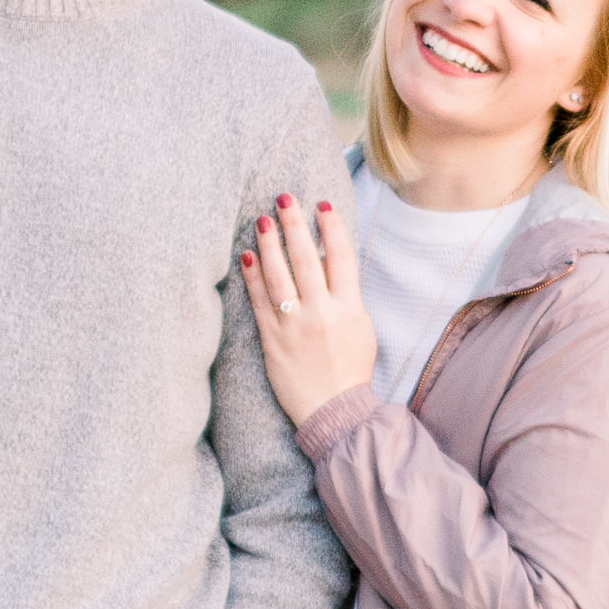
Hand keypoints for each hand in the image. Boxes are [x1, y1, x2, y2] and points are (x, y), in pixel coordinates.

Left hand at [244, 196, 371, 425]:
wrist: (334, 410)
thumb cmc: (350, 369)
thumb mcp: (362, 328)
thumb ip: (347, 295)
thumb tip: (331, 261)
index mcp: (349, 308)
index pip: (341, 258)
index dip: (332, 228)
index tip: (322, 204)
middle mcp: (321, 313)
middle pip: (307, 259)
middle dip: (295, 225)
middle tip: (284, 198)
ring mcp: (295, 326)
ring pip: (279, 276)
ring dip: (270, 244)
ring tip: (262, 220)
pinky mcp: (273, 340)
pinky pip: (260, 302)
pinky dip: (252, 277)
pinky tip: (246, 255)